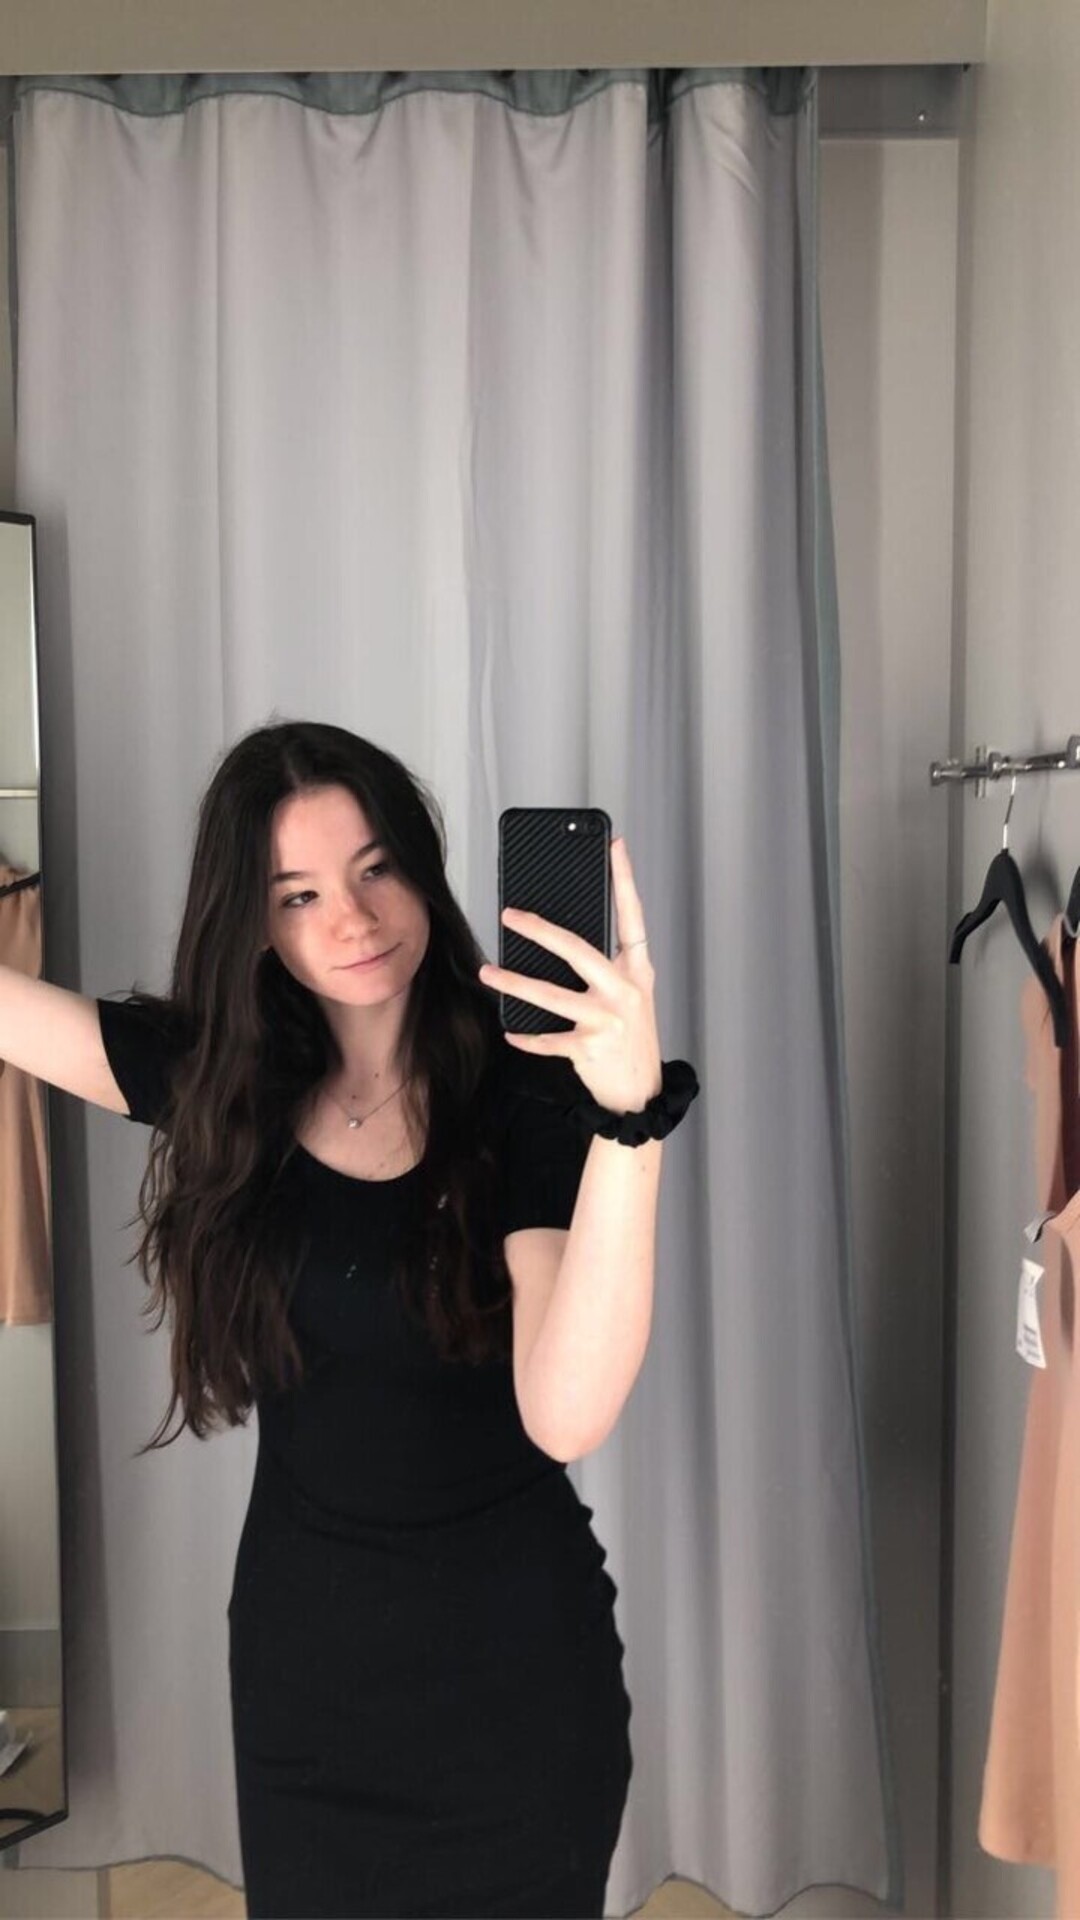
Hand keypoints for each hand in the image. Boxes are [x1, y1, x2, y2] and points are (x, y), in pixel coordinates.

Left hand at [477, 835, 662, 1113]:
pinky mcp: (590, 1048)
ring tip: (489, 972)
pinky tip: (510, 1031)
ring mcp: (608, 1020)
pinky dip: (525, 1036)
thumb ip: (607, 969)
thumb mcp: (630, 997)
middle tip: (509, 915)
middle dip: (539, 930)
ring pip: (551, 995)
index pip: (633, 916)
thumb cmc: (630, 1039)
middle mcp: (625, 990)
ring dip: (514, 983)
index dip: (625, 879)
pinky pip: (546, 1038)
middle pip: (577, 949)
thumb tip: (560, 941)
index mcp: (638, 971)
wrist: (639, 1095)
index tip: (614, 845)